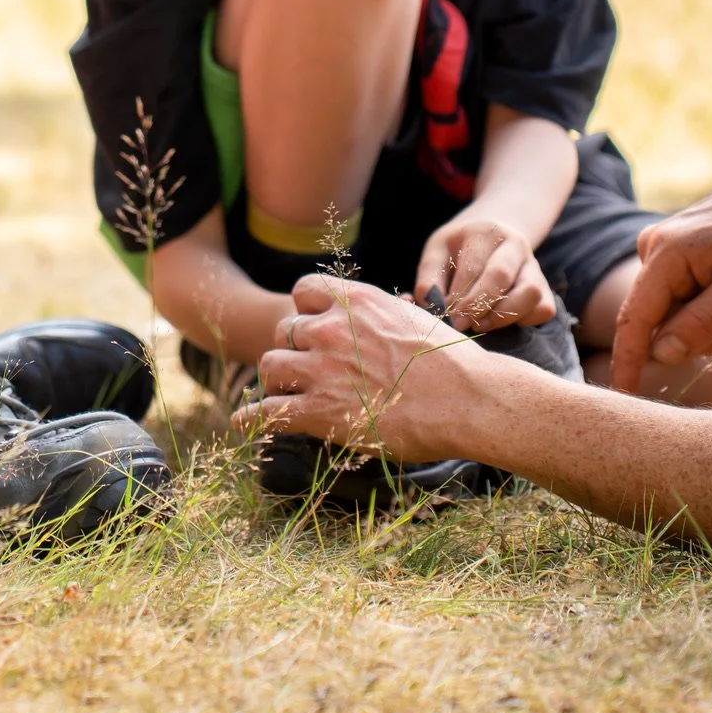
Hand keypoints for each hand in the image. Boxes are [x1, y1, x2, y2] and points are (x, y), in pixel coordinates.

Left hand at [233, 276, 495, 464]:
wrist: (467, 398)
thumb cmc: (454, 362)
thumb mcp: (416, 318)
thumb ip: (387, 315)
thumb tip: (391, 313)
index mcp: (357, 302)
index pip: (304, 290)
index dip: (305, 309)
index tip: (311, 325)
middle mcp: (331, 329)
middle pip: (284, 331)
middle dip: (293, 349)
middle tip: (305, 368)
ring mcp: (322, 370)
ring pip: (270, 366)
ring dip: (277, 380)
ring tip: (288, 393)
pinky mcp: (319, 411)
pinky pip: (268, 411)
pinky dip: (251, 418)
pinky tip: (244, 423)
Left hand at [413, 205, 556, 333]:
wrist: (491, 238)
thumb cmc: (459, 250)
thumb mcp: (438, 252)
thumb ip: (428, 277)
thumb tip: (423, 303)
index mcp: (486, 233)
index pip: (473, 266)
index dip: (458, 295)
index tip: (448, 316)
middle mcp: (515, 245)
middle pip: (501, 275)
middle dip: (477, 305)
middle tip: (461, 324)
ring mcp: (534, 267)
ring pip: (530, 293)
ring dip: (503, 315)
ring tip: (480, 324)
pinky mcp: (545, 288)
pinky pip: (543, 308)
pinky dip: (524, 320)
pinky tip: (500, 320)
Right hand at [610, 158, 711, 392]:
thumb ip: (702, 324)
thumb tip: (661, 355)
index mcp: (664, 253)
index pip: (634, 320)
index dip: (628, 362)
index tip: (622, 398)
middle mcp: (657, 250)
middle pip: (669, 324)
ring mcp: (669, 252)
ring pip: (687, 318)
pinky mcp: (685, 256)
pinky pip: (696, 302)